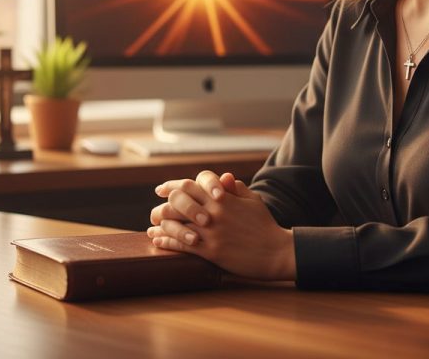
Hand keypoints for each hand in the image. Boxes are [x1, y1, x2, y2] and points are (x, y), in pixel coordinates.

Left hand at [148, 174, 294, 280]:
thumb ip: (236, 188)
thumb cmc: (265, 224)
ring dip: (160, 224)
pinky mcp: (211, 251)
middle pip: (177, 202)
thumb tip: (223, 177)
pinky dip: (166, 241)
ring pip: (175, 224)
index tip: (161, 189)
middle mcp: (214, 212)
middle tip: (154, 211)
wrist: (276, 251)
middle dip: (162, 205)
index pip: (190, 184)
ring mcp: (211, 232)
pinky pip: (181, 245)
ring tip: (152, 227)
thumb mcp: (252, 200)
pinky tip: (158, 241)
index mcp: (223, 197)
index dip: (171, 185)